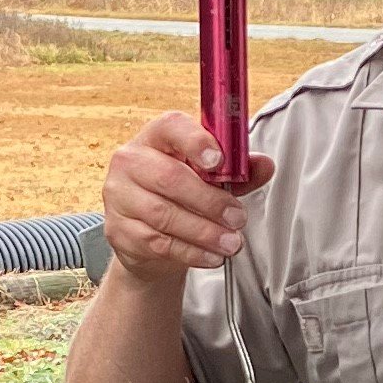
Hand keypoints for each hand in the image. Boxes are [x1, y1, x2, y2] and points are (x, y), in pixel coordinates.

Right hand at [100, 111, 275, 283]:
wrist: (147, 237)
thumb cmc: (180, 196)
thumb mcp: (210, 178)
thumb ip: (237, 171)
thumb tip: (264, 165)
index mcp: (154, 137)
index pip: (170, 127)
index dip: (195, 141)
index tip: (219, 160)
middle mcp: (130, 162)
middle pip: (169, 178)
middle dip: (210, 201)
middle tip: (238, 218)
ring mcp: (119, 197)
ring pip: (164, 215)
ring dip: (204, 232)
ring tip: (231, 243)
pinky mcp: (118, 230)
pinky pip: (158, 243)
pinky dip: (191, 252)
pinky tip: (212, 256)